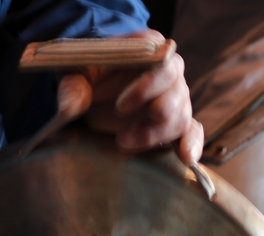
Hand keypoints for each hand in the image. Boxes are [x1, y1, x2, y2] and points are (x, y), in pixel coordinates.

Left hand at [56, 29, 203, 164]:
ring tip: (123, 143)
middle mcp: (168, 70)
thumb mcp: (73, 74)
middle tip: (121, 135)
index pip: (162, 63)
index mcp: (148, 48)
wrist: (89, 86)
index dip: (145, 87)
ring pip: (180, 115)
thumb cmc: (85, 73)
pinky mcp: (173, 119)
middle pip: (176, 92)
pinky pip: (192, 129)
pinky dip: (191, 144)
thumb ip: (72, 88)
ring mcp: (174, 96)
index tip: (120, 108)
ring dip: (155, 134)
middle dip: (153, 114)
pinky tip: (187, 158)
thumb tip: (70, 109)